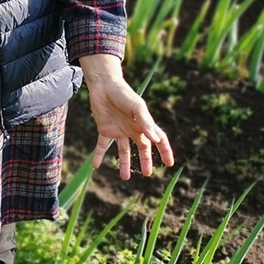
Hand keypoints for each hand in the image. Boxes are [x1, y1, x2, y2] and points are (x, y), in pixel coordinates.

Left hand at [81, 56, 174, 179]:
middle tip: (147, 174)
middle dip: (145, 161)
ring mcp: (118, 130)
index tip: (169, 164)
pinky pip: (101, 145)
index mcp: (144, 124)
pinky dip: (98, 155)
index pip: (158, 139)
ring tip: (124, 177)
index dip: (164, 151)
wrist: (103, 86)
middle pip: (142, 148)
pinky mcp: (104, 129)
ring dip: (124, 163)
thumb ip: (146, 123)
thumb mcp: (137, 108)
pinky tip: (95, 166)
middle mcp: (132, 129)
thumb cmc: (123, 94)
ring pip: (123, 151)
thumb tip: (155, 139)